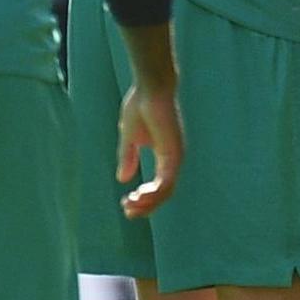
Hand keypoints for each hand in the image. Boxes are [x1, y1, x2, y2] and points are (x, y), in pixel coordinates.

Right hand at [117, 80, 183, 218]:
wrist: (150, 87)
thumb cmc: (140, 106)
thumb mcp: (129, 138)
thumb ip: (128, 157)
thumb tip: (123, 178)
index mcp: (165, 156)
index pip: (159, 186)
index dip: (144, 199)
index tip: (125, 203)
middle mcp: (173, 159)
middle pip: (163, 194)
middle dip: (145, 206)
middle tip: (128, 211)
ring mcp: (175, 157)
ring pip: (166, 192)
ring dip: (148, 202)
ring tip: (130, 204)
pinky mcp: (174, 153)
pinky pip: (166, 181)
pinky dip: (154, 193)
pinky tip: (139, 196)